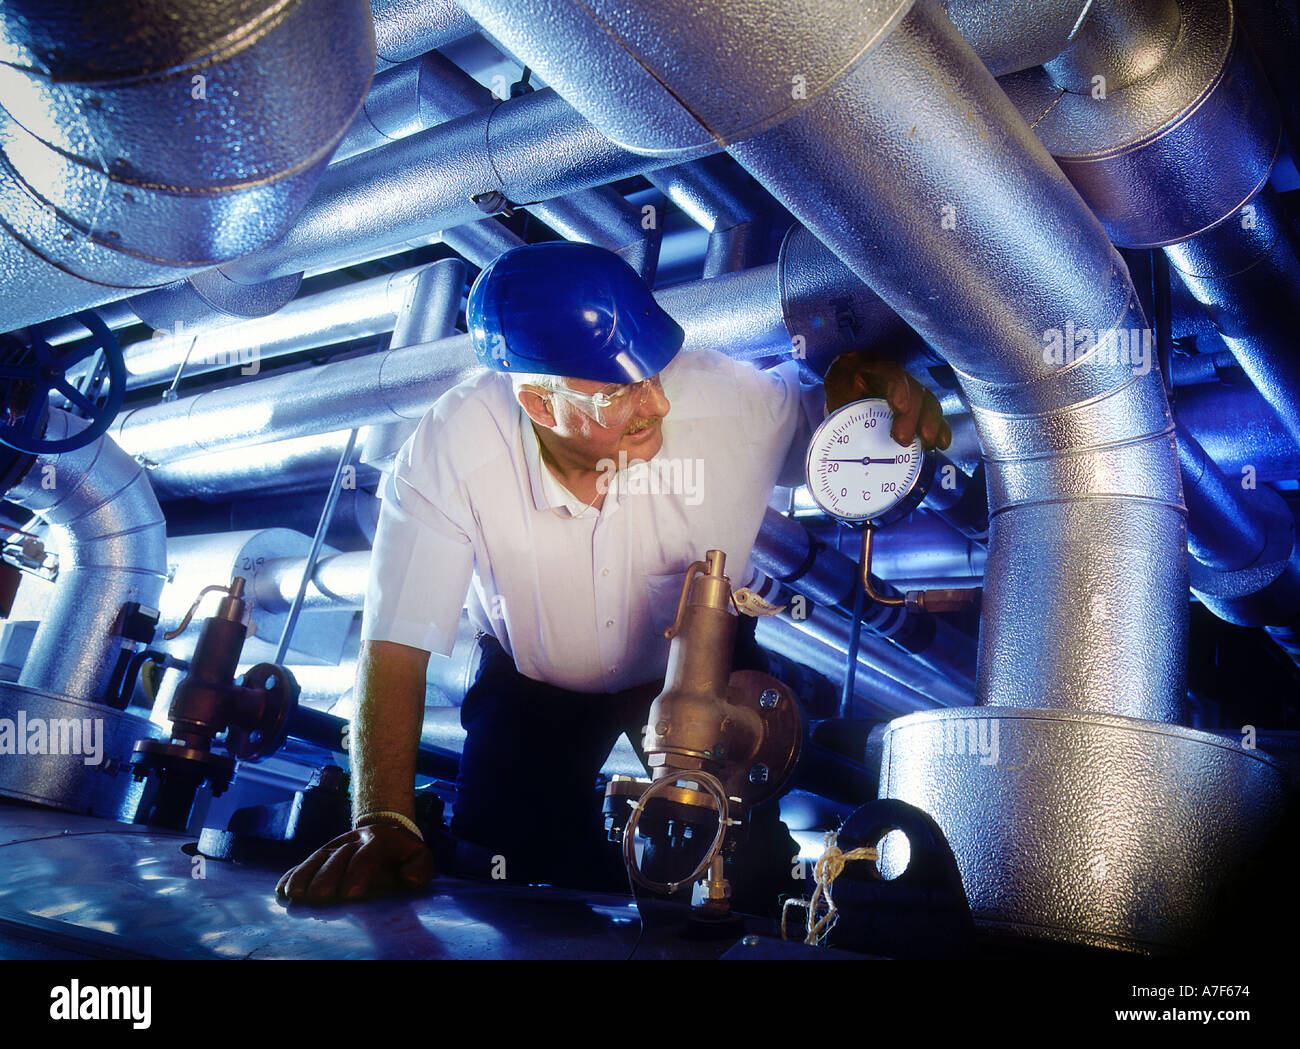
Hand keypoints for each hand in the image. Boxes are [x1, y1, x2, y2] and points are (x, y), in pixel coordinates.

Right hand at [276, 823, 434, 902]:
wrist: (385, 833)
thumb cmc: (403, 855)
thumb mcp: (419, 857)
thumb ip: (420, 867)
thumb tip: (408, 881)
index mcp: (380, 840)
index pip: (367, 854)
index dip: (357, 871)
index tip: (349, 894)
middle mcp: (353, 840)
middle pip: (336, 856)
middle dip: (326, 876)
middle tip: (318, 898)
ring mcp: (334, 846)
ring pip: (316, 857)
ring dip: (303, 875)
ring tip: (294, 895)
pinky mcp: (321, 855)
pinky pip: (303, 863)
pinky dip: (291, 875)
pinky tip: (281, 890)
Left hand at [823, 352, 950, 450]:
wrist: (840, 418)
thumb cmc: (835, 411)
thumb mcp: (832, 406)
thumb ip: (838, 407)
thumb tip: (840, 424)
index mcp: (866, 369)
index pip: (886, 371)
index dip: (897, 387)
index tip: (899, 407)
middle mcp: (888, 375)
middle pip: (910, 386)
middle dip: (911, 413)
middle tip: (903, 439)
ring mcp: (905, 390)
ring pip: (925, 399)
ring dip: (929, 422)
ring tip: (927, 444)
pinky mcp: (918, 407)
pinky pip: (932, 415)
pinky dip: (938, 429)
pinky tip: (941, 443)